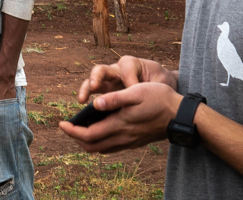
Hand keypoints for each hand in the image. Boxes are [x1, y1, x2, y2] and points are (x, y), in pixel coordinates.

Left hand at [59, 81, 181, 153]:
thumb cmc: (159, 99)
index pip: (89, 135)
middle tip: (67, 126)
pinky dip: (100, 141)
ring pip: (102, 148)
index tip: (61, 123)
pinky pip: (112, 146)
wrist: (181, 116)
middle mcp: (123, 137)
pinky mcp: (135, 141)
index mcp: (120, 125)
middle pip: (92, 146)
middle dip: (76, 138)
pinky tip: (99, 129)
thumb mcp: (136, 92)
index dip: (72, 131)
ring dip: (87, 141)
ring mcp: (130, 142)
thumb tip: (95, 102)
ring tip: (79, 127)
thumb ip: (114, 99)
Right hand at [76, 55, 176, 104]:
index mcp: (131, 64)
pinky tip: (86, 111)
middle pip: (101, 69)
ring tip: (82, 100)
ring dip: (86, 89)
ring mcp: (110, 83)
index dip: (130, 80)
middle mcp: (116, 71)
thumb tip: (133, 90)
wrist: (163, 87)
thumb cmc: (161, 81)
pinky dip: (89, 103)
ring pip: (93, 81)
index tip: (134, 91)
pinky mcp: (107, 94)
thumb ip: (151, 83)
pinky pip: (95, 96)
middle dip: (96, 77)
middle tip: (94, 86)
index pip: (126, 69)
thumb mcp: (161, 80)